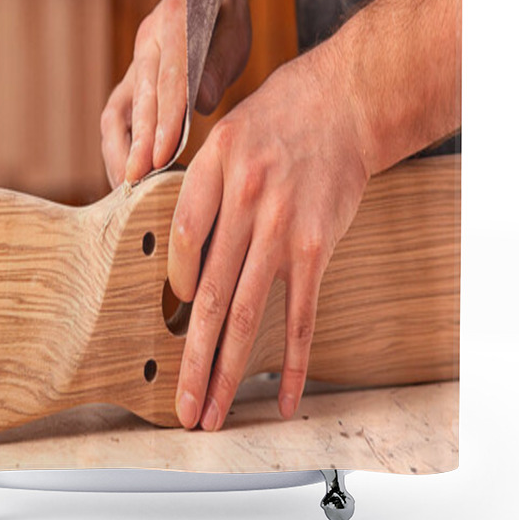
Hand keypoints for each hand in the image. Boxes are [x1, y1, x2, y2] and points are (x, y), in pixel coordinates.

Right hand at [100, 0, 250, 187]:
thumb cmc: (222, 14)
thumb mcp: (234, 31)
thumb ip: (219, 64)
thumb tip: (204, 104)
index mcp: (174, 22)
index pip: (169, 77)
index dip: (164, 120)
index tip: (162, 156)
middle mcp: (146, 44)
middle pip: (139, 100)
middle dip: (137, 144)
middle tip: (139, 183)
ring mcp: (134, 64)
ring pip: (117, 112)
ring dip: (119, 151)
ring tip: (128, 189)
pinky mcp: (131, 82)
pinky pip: (117, 117)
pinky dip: (120, 148)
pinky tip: (130, 176)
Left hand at [167, 40, 369, 429]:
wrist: (343, 106)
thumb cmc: (279, 120)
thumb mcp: (224, 137)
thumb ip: (200, 193)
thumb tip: (183, 261)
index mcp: (214, 170)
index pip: (181, 240)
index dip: (175, 283)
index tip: (176, 311)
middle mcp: (246, 202)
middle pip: (211, 295)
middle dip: (193, 359)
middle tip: (181, 407)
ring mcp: (283, 228)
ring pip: (249, 314)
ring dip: (228, 371)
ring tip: (212, 412)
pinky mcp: (316, 247)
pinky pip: (302, 314)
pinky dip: (295, 361)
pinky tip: (286, 398)